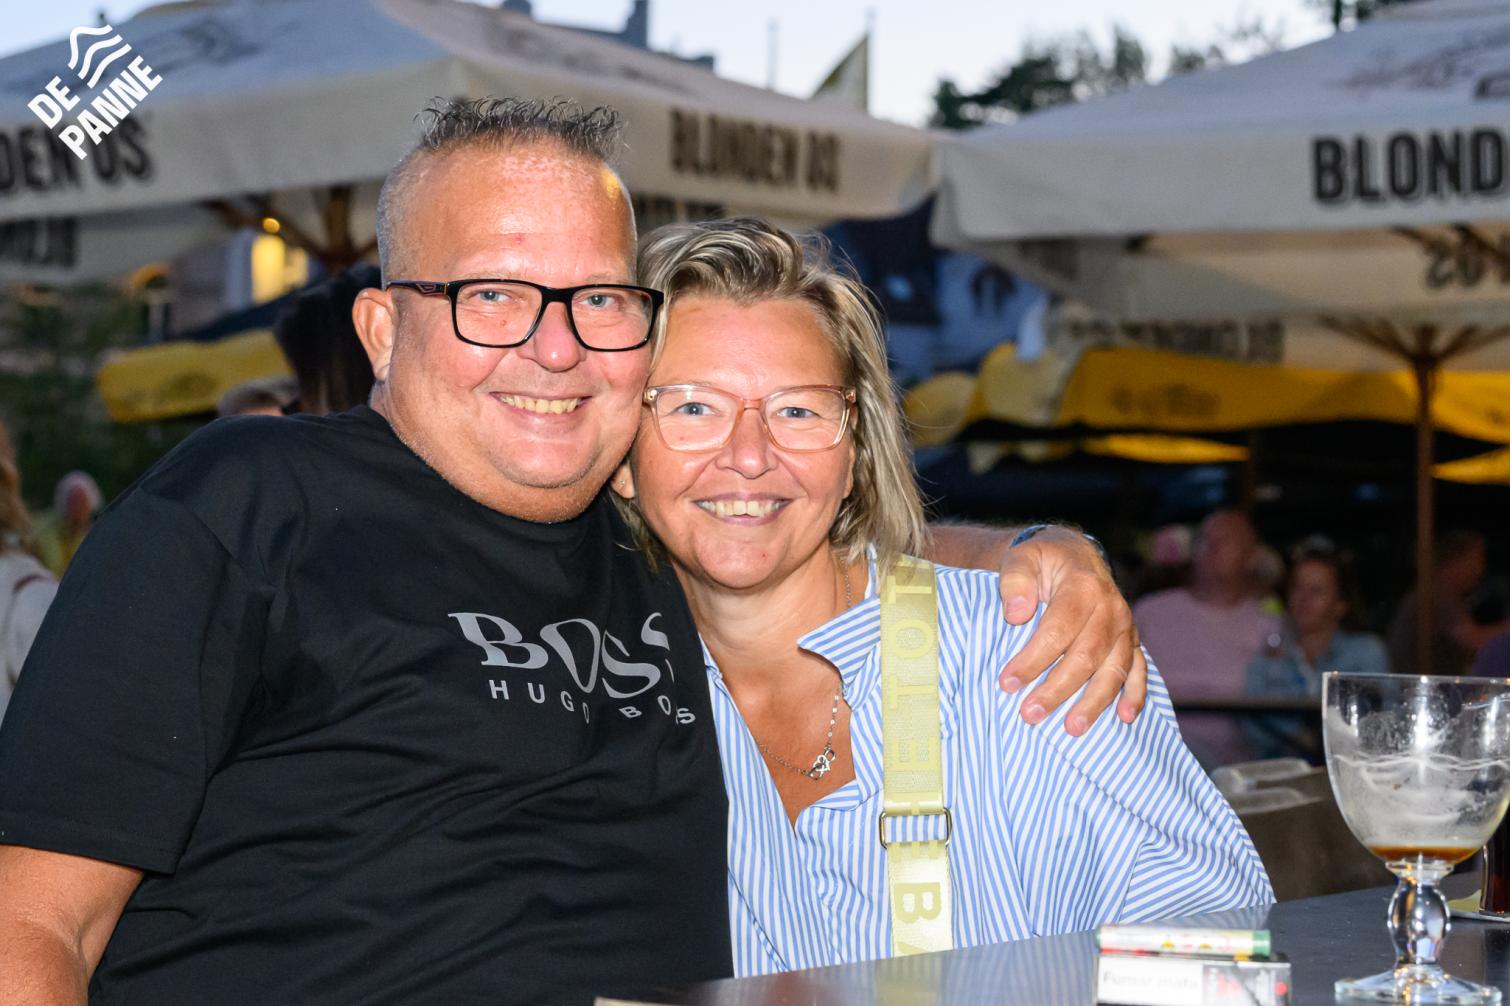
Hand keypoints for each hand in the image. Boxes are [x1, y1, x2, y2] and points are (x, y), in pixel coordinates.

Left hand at [996, 526, 1145, 734]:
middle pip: (1086, 656)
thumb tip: (1017, 613)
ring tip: (1071, 729)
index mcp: (1084, 586)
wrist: (1071, 553)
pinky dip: (1135, 695)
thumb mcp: (1022, 557)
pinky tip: (1125, 718)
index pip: (1057, 630)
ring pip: (1113, 669)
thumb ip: (1015, 579)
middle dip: (1057, 689)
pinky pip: (1139, 669)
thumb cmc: (1041, 560)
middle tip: (1029, 715)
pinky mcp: (1130, 640)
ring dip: (1094, 702)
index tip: (1007, 683)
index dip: (1033, 659)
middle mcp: (1111, 608)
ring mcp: (1124, 626)